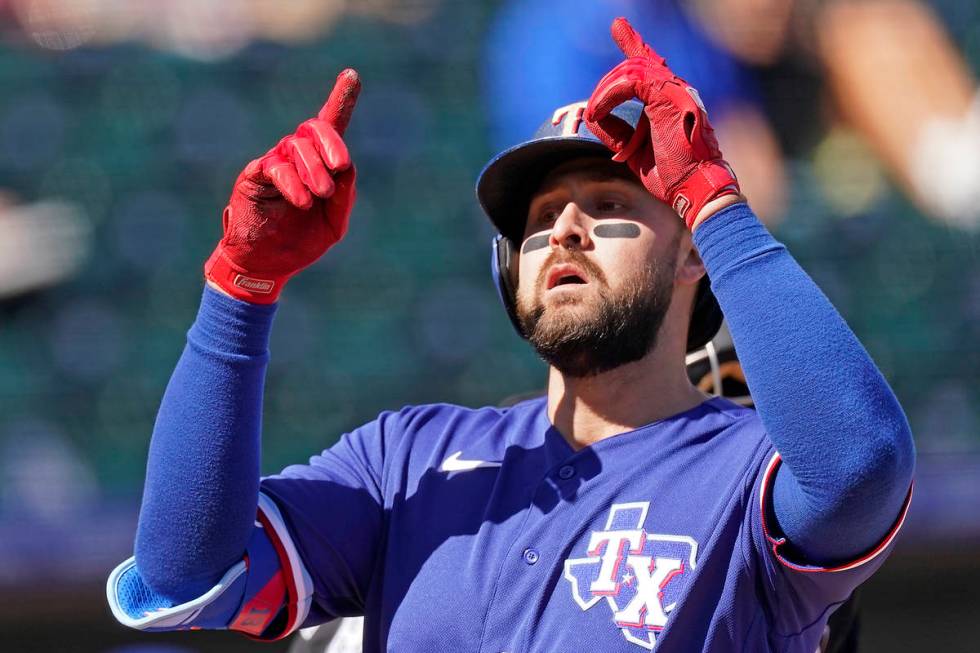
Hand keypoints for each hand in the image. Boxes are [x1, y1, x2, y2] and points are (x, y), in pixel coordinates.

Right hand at [204, 69, 360, 303]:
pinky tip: (301, 200)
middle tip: (341, 168)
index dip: (341, 99)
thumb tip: (347, 169)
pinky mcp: (254, 176)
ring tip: (319, 195)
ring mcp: (274, 163)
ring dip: (314, 169)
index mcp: (319, 164)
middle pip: (314, 128)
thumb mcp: (334, 223)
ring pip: (297, 146)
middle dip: (332, 143)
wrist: (267, 264)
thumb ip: (344, 197)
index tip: (352, 74)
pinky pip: (275, 167)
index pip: (330, 125)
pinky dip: (292, 182)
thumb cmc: (301, 241)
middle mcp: (295, 156)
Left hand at [585, 18, 738, 228]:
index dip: (633, 44)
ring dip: (605, 91)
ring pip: (631, 70)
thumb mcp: (636, 152)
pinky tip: (599, 111)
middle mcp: (675, 90)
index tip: (619, 28)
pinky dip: (610, 95)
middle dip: (607, 81)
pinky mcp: (668, 96)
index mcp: (671, 100)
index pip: (649, 66)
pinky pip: (631, 81)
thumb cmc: (672, 176)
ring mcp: (675, 90)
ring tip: (594, 112)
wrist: (696, 188)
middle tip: (593, 106)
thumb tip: (596, 119)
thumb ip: (618, 133)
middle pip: (636, 65)